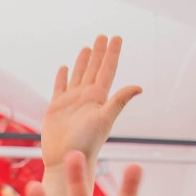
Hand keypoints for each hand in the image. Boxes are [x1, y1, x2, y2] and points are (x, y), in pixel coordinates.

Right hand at [41, 35, 140, 165]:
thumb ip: (119, 101)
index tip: (116, 37)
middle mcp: (86, 97)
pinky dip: (62, 77)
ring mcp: (71, 102)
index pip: (107, 69)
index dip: (112, 53)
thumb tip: (139, 87)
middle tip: (103, 36)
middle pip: (94, 69)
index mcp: (98, 97)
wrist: (66, 159)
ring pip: (78, 75)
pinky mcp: (56, 108)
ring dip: (83, 62)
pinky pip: (60, 87)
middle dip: (99, 52)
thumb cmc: (86, 143)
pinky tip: (64, 68)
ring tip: (87, 48)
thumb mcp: (104, 120)